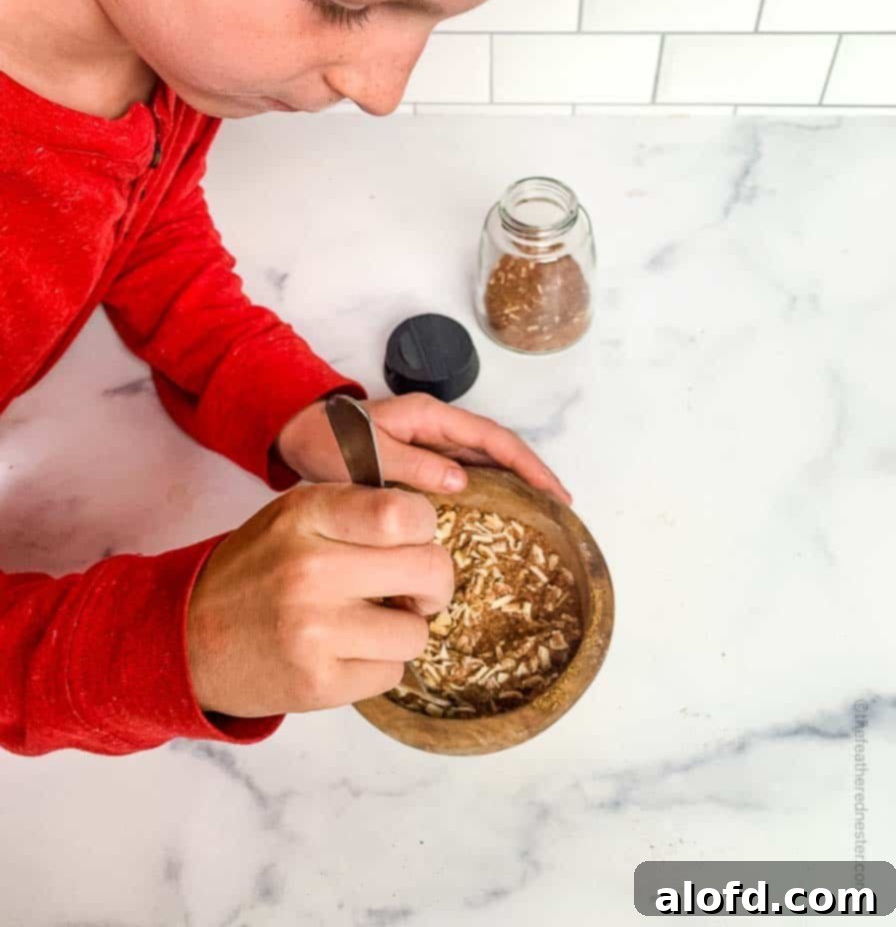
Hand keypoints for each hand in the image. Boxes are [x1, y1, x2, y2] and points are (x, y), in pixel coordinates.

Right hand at [187, 483, 452, 716]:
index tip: (413, 541)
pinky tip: (342, 653)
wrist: (185, 637)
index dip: (425, 528)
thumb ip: (358, 511)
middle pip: (428, 569)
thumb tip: (432, 531)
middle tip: (413, 590)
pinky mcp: (317, 682)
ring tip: (365, 625)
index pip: (403, 513)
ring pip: (417, 631)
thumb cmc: (256, 571)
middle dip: (433, 584)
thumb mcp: (294, 516)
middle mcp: (310, 568)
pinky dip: (377, 665)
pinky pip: (391, 673)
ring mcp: (314, 629)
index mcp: (307, 514)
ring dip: (402, 631)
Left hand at [277, 392, 572, 504]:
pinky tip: (501, 513)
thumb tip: (462, 480)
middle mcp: (438, 426)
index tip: (554, 491)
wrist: (300, 434)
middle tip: (562, 507)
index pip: (493, 438)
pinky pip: (468, 472)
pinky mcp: (424, 459)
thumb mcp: (366, 454)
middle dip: (533, 474)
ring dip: (517, 482)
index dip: (528, 464)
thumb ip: (412, 465)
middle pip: (499, 448)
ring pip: (488, 460)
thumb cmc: (329, 441)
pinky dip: (491, 489)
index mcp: (430, 417)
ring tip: (543, 512)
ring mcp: (433, 442)